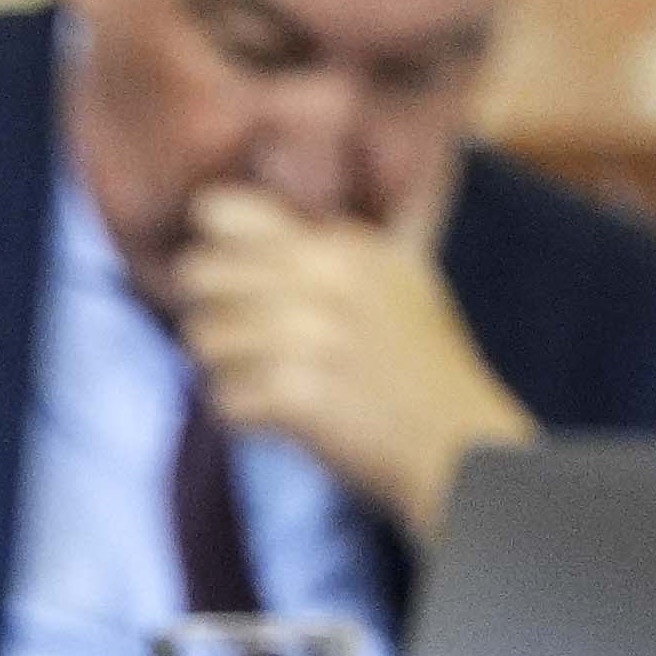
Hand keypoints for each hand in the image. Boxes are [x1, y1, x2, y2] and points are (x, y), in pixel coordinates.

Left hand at [172, 182, 533, 542]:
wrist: (457, 442)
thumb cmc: (422, 368)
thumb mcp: (398, 278)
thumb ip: (335, 246)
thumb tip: (246, 218)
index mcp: (343, 243)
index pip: (225, 212)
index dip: (213, 252)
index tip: (229, 286)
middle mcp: (324, 276)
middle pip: (198, 272)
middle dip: (209, 311)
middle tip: (239, 345)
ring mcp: (311, 333)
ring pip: (203, 337)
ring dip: (224, 369)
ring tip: (264, 386)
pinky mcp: (297, 394)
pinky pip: (223, 396)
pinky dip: (242, 416)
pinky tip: (276, 420)